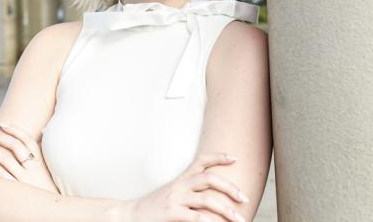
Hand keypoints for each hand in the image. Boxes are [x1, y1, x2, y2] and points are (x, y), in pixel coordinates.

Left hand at [0, 123, 59, 193]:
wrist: (49, 206)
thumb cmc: (47, 182)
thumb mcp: (49, 164)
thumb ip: (43, 147)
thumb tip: (42, 129)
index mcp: (40, 159)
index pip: (27, 139)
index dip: (15, 130)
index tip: (3, 124)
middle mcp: (32, 167)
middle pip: (15, 147)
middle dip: (0, 138)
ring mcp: (24, 178)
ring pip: (5, 159)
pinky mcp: (15, 189)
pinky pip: (0, 176)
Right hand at [128, 152, 248, 221]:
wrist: (128, 216)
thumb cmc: (152, 209)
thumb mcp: (171, 195)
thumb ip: (188, 193)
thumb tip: (211, 198)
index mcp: (181, 179)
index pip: (201, 161)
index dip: (218, 157)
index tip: (235, 158)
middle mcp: (180, 186)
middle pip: (210, 178)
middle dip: (230, 187)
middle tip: (244, 198)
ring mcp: (175, 199)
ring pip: (206, 199)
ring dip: (226, 209)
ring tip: (238, 219)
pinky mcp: (170, 213)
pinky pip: (194, 217)